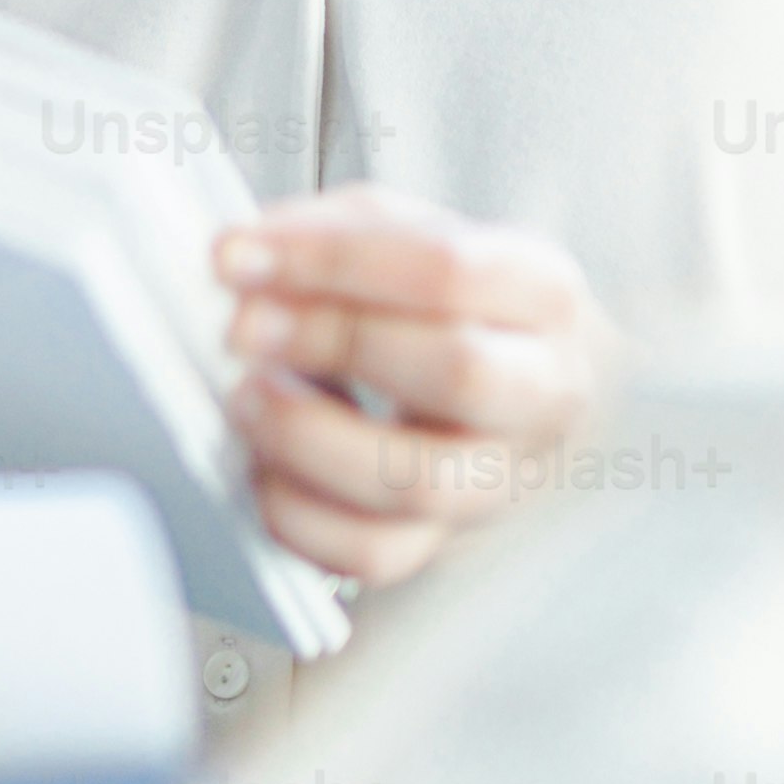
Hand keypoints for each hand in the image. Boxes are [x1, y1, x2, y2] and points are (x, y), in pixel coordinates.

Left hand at [215, 187, 610, 590]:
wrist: (518, 394)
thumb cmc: (451, 309)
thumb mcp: (408, 235)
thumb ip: (331, 230)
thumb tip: (244, 253)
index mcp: (543, 294)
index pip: (450, 270)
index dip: (332, 261)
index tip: (240, 257)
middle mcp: (542, 393)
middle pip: (457, 371)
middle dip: (332, 343)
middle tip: (242, 327)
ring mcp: (502, 480)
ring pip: (417, 482)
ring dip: (307, 437)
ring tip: (244, 397)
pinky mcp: (446, 544)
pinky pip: (371, 554)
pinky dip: (298, 513)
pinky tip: (263, 464)